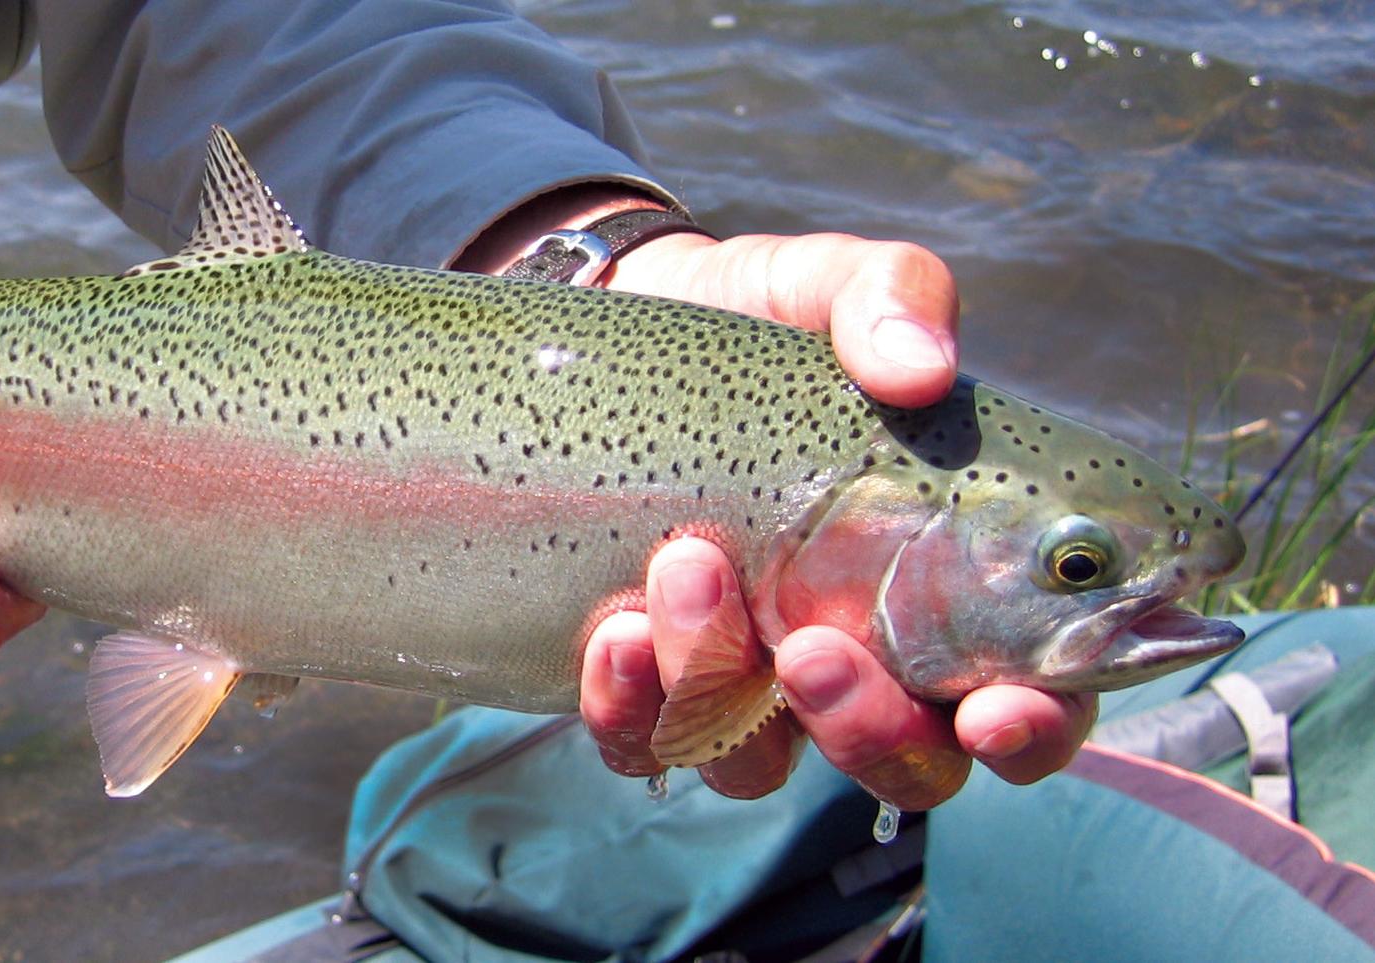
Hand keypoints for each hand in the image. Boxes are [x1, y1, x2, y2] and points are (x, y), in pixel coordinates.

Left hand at [580, 232, 1097, 804]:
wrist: (620, 324)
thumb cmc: (759, 322)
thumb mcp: (827, 286)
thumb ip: (891, 299)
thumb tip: (919, 366)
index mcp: (952, 586)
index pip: (1029, 699)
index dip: (1032, 729)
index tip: (993, 708)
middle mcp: (865, 656)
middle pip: (908, 764)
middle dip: (867, 730)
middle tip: (811, 647)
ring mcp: (752, 683)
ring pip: (762, 765)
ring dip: (723, 686)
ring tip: (685, 569)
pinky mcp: (650, 683)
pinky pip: (647, 746)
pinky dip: (632, 707)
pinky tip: (613, 629)